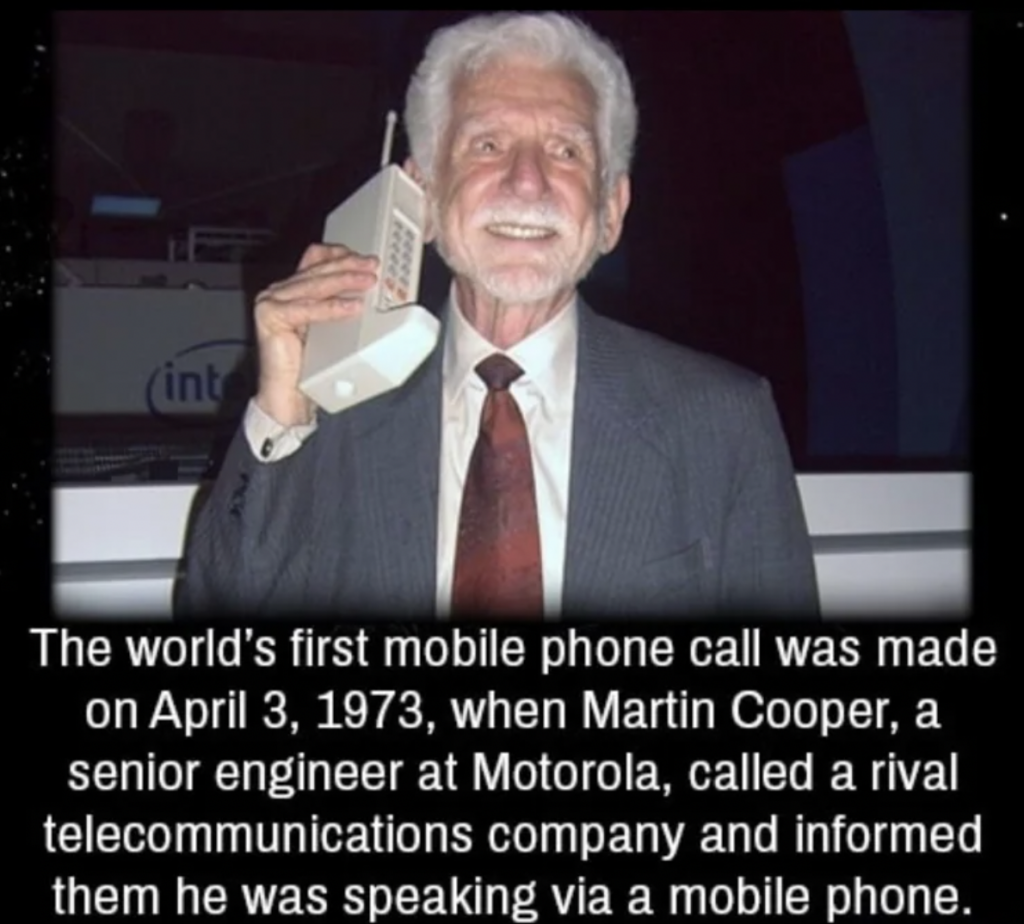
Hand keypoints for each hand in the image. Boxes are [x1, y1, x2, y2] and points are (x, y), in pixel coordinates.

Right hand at [253, 244, 377, 425]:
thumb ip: (338, 303)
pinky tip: (352, 307)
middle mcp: (278, 291)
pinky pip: (308, 308)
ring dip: (345, 281)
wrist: (288, 393)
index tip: (364, 258)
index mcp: (292, 289)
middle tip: (372, 267)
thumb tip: (366, 288)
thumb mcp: (329, 325)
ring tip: (367, 283)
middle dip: (349, 267)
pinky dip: (332, 307)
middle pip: (317, 270)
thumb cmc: (308, 364)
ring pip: (314, 285)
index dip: (339, 254)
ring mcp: (271, 302)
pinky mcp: (270, 316)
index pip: (315, 259)